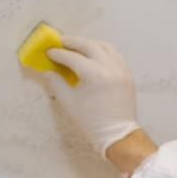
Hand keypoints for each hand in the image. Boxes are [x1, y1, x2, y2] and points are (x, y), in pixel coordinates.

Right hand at [45, 36, 140, 160]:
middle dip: (73, 42)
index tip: (49, 52)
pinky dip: (104, 52)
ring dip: (90, 44)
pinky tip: (96, 55)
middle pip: (89, 46)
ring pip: (105, 47)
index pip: (73, 57)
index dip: (59, 54)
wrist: (117, 135)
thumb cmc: (91, 122)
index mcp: (95, 75)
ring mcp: (122, 70)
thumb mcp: (69, 103)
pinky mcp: (128, 75)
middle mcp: (110, 67)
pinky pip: (116, 56)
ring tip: (78, 46)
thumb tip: (49, 71)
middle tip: (61, 42)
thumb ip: (57, 83)